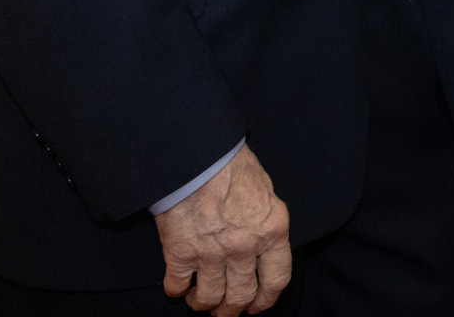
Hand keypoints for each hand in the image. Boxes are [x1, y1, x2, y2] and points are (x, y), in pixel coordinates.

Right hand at [155, 144, 292, 314]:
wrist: (195, 153)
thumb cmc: (230, 163)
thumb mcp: (264, 190)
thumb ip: (264, 222)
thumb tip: (261, 243)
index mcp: (273, 230)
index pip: (277, 280)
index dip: (265, 300)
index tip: (256, 306)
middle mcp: (245, 247)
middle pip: (241, 296)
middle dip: (232, 310)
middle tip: (224, 311)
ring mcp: (212, 253)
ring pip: (210, 298)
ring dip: (204, 304)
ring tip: (199, 300)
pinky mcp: (180, 252)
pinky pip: (178, 286)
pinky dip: (176, 290)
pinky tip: (177, 285)